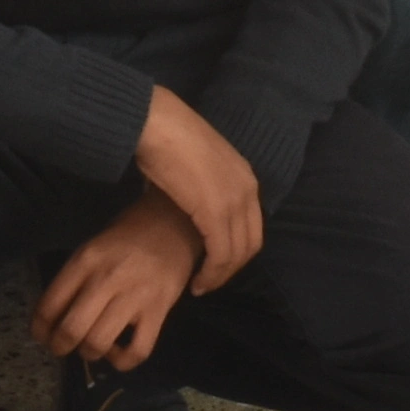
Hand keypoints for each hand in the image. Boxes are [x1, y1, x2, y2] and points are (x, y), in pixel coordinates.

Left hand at [36, 196, 198, 369]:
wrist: (175, 222)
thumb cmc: (128, 235)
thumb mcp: (93, 246)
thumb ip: (74, 279)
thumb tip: (54, 317)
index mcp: (85, 260)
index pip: (49, 305)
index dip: (39, 329)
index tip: (42, 335)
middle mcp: (107, 279)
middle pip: (71, 330)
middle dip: (59, 347)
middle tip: (62, 347)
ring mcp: (135, 296)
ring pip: (98, 344)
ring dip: (88, 353)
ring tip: (90, 346)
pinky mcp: (159, 311)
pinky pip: (137, 351)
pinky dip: (121, 361)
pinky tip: (117, 350)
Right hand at [127, 84, 267, 284]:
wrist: (157, 124)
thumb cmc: (167, 138)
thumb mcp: (196, 165)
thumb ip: (201, 186)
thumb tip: (185, 201)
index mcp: (245, 177)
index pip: (253, 227)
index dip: (237, 252)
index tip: (216, 266)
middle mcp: (247, 190)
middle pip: (250, 244)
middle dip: (231, 269)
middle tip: (209, 283)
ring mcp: (234, 201)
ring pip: (236, 254)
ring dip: (219, 276)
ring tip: (200, 287)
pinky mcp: (216, 212)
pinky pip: (220, 254)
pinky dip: (211, 273)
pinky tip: (196, 281)